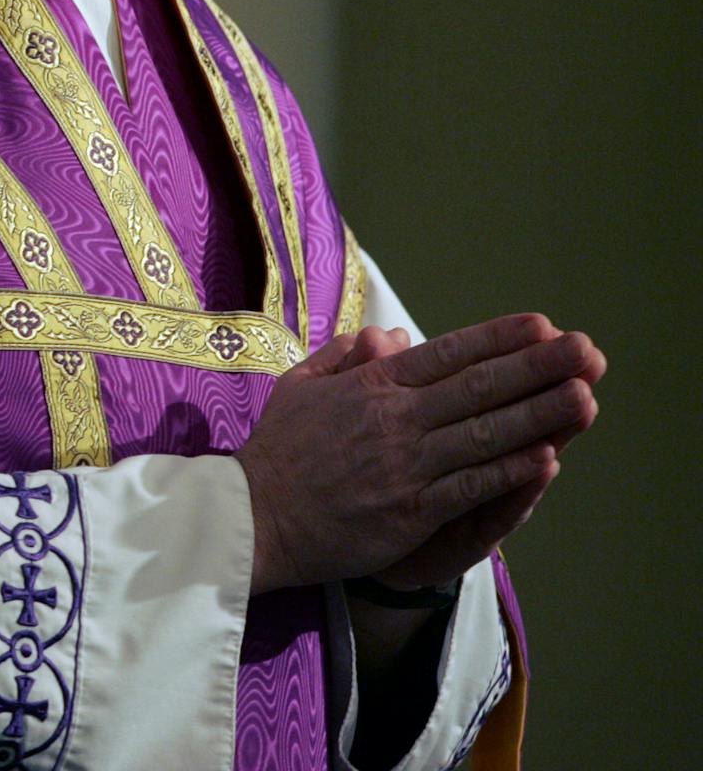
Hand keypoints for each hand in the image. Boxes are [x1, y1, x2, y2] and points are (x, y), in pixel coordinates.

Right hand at [234, 314, 603, 594]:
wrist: (253, 515)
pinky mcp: (410, 510)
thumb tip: (393, 337)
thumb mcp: (300, 386)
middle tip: (586, 350)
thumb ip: (345, 356)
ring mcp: (405, 464)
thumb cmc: (278, 451)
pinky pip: (470, 486)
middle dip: (536, 367)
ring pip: (484, 435)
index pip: (446, 354)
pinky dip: (510, 471)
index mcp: (370, 385)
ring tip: (585, 396)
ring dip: (539, 415)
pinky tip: (547, 456)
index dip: (497, 338)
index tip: (542, 324)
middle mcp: (394, 418)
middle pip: (477, 388)